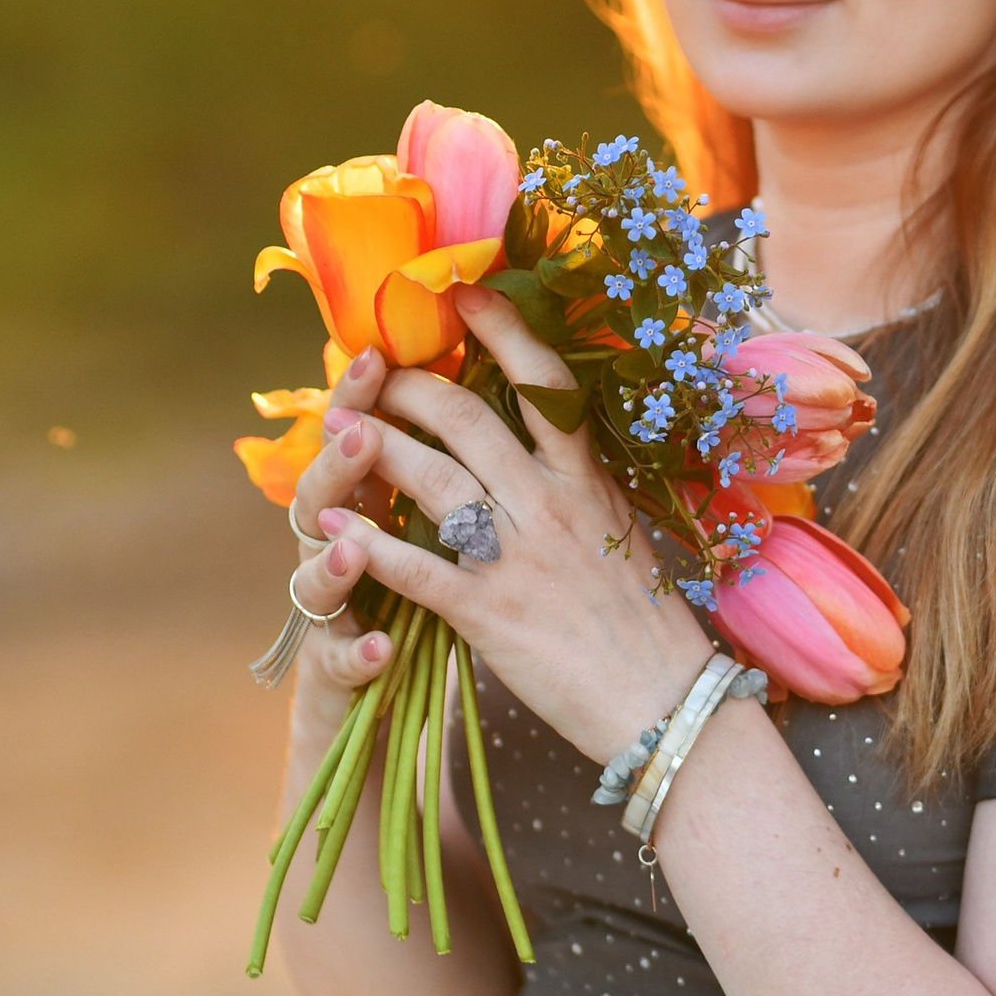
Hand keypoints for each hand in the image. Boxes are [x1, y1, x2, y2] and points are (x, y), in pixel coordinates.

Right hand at [278, 352, 403, 762]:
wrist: (379, 675)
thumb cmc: (420, 580)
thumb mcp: (430, 513)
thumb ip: (436, 458)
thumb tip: (472, 377)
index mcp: (359, 499)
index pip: (349, 436)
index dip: (355, 397)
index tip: (374, 355)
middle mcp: (331, 545)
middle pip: (318, 493)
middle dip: (339, 459)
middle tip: (358, 429)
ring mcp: (328, 608)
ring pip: (313, 576)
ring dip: (335, 557)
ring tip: (347, 541)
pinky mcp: (334, 665)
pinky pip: (339, 659)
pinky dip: (357, 653)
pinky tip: (378, 650)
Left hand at [306, 287, 711, 766]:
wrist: (666, 702)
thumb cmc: (646, 620)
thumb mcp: (620, 528)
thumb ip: (576, 483)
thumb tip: (541, 440)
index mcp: (586, 477)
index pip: (542, 381)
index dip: (500, 329)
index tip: (462, 293)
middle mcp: (549, 502)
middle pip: (465, 418)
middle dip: (408, 387)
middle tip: (372, 372)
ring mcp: (518, 556)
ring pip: (431, 478)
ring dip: (375, 447)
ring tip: (335, 429)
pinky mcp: (489, 613)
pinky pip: (415, 568)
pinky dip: (365, 543)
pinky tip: (328, 525)